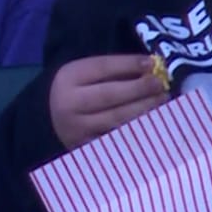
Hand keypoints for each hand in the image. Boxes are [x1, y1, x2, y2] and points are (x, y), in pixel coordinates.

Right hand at [49, 54, 168, 150]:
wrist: (50, 119)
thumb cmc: (77, 90)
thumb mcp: (85, 73)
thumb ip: (113, 70)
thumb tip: (150, 68)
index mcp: (70, 77)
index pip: (102, 68)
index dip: (128, 64)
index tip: (151, 63)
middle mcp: (70, 103)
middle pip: (109, 95)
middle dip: (139, 89)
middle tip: (161, 84)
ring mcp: (78, 129)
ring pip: (116, 119)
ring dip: (143, 109)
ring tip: (162, 101)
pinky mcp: (87, 148)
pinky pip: (116, 138)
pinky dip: (136, 129)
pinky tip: (152, 123)